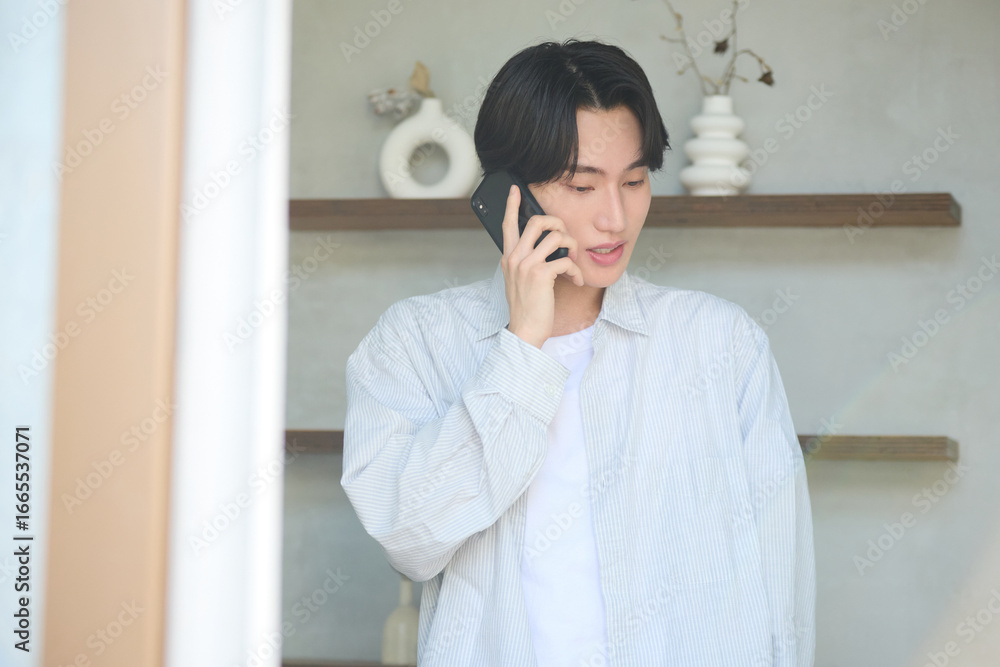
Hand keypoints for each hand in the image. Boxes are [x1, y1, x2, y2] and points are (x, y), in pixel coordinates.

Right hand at [501, 184, 583, 348]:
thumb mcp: (518, 280)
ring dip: (572, 247)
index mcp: (508, 257)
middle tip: (565, 236)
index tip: (515, 190)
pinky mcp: (541, 275)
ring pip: (556, 237)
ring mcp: (526, 265)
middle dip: (557, 223)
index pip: (507, 224)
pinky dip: (576, 271)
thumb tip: (546, 247)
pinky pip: (566, 261)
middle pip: (536, 222)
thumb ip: (524, 261)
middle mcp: (515, 257)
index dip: (512, 205)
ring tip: (574, 260)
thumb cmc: (526, 306)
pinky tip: (576, 282)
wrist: (525, 329)